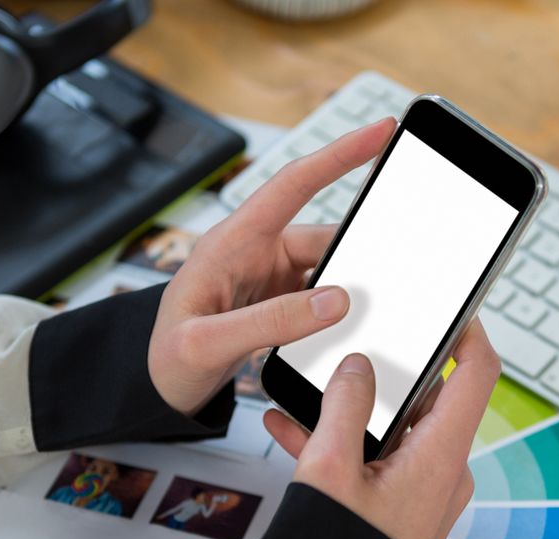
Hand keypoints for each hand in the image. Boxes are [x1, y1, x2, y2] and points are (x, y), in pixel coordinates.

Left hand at [147, 117, 396, 415]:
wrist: (157, 386)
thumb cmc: (167, 357)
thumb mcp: (210, 343)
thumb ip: (272, 321)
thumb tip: (338, 301)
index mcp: (233, 241)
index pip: (293, 184)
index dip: (338, 155)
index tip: (380, 131)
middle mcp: (257, 251)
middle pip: (325, 237)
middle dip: (363, 248)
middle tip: (401, 263)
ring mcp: (272, 278)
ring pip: (330, 271)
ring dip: (354, 288)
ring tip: (382, 308)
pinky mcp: (283, 303)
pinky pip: (324, 299)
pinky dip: (344, 311)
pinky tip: (358, 328)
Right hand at [263, 322, 500, 538]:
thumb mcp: (330, 468)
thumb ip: (345, 405)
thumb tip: (358, 367)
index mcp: (442, 454)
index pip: (478, 372)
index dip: (470, 329)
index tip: (449, 305)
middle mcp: (444, 470)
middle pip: (428, 397)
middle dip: (386, 370)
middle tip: (354, 344)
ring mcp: (424, 491)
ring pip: (393, 430)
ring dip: (352, 410)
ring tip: (304, 392)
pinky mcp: (400, 507)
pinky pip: (378, 460)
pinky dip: (343, 444)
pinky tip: (292, 429)